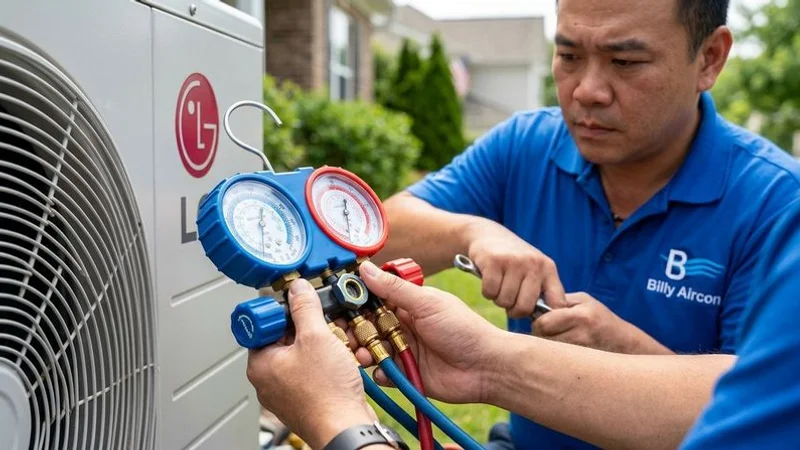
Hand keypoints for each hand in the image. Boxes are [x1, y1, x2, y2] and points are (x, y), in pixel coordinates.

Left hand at [246, 279, 375, 447]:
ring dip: (321, 344)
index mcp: (260, 363)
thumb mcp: (316, 337)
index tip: (297, 305)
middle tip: (323, 325)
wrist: (347, 427)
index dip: (282, 311)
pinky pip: (312, 370)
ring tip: (334, 345)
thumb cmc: (326, 393)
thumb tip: (298, 289)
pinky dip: (326, 361)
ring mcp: (286, 391)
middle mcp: (268, 379)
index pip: (262, 324)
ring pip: (301, 354)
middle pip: (284, 337)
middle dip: (308, 328)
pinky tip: (340, 361)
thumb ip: (305, 307)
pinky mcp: (304, 398)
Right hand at [356, 261, 503, 403]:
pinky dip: (379, 372)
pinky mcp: (406, 373)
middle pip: (368, 326)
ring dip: (362, 351)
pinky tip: (381, 370)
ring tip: (362, 354)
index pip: (374, 300)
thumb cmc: (464, 329)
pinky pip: (383, 372)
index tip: (340, 305)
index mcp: (407, 305)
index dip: (356, 303)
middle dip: (353, 330)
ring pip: (372, 349)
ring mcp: (404, 350)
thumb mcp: (427, 303)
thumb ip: (394, 289)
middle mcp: (403, 326)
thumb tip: (366, 269)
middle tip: (344, 334)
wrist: (486, 367)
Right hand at [465, 219, 566, 317]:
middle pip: (525, 307)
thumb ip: (540, 290)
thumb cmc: (513, 260)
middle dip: (513, 310)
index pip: (557, 303)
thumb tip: (546, 323)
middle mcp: (533, 264)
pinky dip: (487, 292)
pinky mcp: (494, 261)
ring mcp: (514, 261)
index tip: (534, 319)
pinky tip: (488, 281)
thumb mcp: (533, 269)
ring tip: (499, 287)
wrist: (488, 233)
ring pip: (505, 301)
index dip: (546, 318)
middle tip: (509, 301)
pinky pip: (490, 292)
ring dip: (498, 299)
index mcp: (548, 268)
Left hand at [532, 292, 672, 353]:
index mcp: (580, 316)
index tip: (540, 322)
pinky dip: (555, 358)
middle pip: (542, 341)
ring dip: (547, 349)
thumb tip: (536, 306)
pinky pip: (559, 362)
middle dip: (539, 337)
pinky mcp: (583, 365)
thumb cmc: (601, 318)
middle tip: (546, 335)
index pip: (542, 324)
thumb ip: (560, 301)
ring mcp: (583, 353)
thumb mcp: (584, 301)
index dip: (537, 323)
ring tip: (556, 343)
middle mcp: (581, 335)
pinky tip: (563, 353)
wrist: (625, 343)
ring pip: (549, 354)